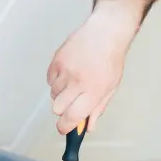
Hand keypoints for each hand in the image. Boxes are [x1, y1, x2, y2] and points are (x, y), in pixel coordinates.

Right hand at [47, 1, 138, 134]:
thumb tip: (88, 127)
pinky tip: (69, 71)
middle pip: (57, 109)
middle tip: (73, 102)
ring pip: (53, 94)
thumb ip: (98, 108)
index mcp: (93, 91)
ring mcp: (65, 70)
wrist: (105, 31)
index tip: (64, 129)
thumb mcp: (111, 87)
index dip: (65, 127)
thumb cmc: (111, 59)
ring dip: (61, 93)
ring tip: (74, 80)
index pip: (72, 117)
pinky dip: (57, 80)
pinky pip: (49, 80)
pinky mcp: (56, 60)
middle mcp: (77, 81)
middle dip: (63, 109)